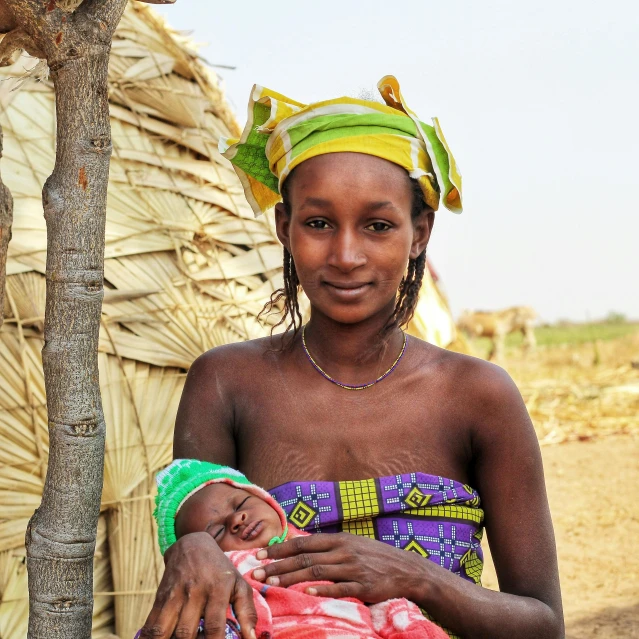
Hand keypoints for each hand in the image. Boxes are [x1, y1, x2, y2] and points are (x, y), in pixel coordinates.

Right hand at [140, 532, 256, 638]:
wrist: (193, 545)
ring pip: (163, 629)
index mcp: (217, 589)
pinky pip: (150, 623)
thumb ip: (247, 613)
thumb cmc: (221, 570)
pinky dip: (150, 637)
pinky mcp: (160, 597)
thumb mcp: (239, 585)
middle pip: (186, 632)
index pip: (213, 626)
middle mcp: (194, 592)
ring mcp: (175, 594)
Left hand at [252, 532, 429, 602]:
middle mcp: (343, 551)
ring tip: (272, 582)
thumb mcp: (352, 544)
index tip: (259, 554)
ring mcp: (353, 568)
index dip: (279, 548)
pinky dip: (322, 590)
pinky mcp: (363, 586)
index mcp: (338, 539)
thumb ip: (328, 546)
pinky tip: (306, 593)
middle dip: (278, 564)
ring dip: (291, 577)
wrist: (407, 569)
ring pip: (317, 572)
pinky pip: (339, 588)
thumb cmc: (375, 557)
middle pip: (304, 557)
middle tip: (256, 571)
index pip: (302, 542)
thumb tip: (301, 547)